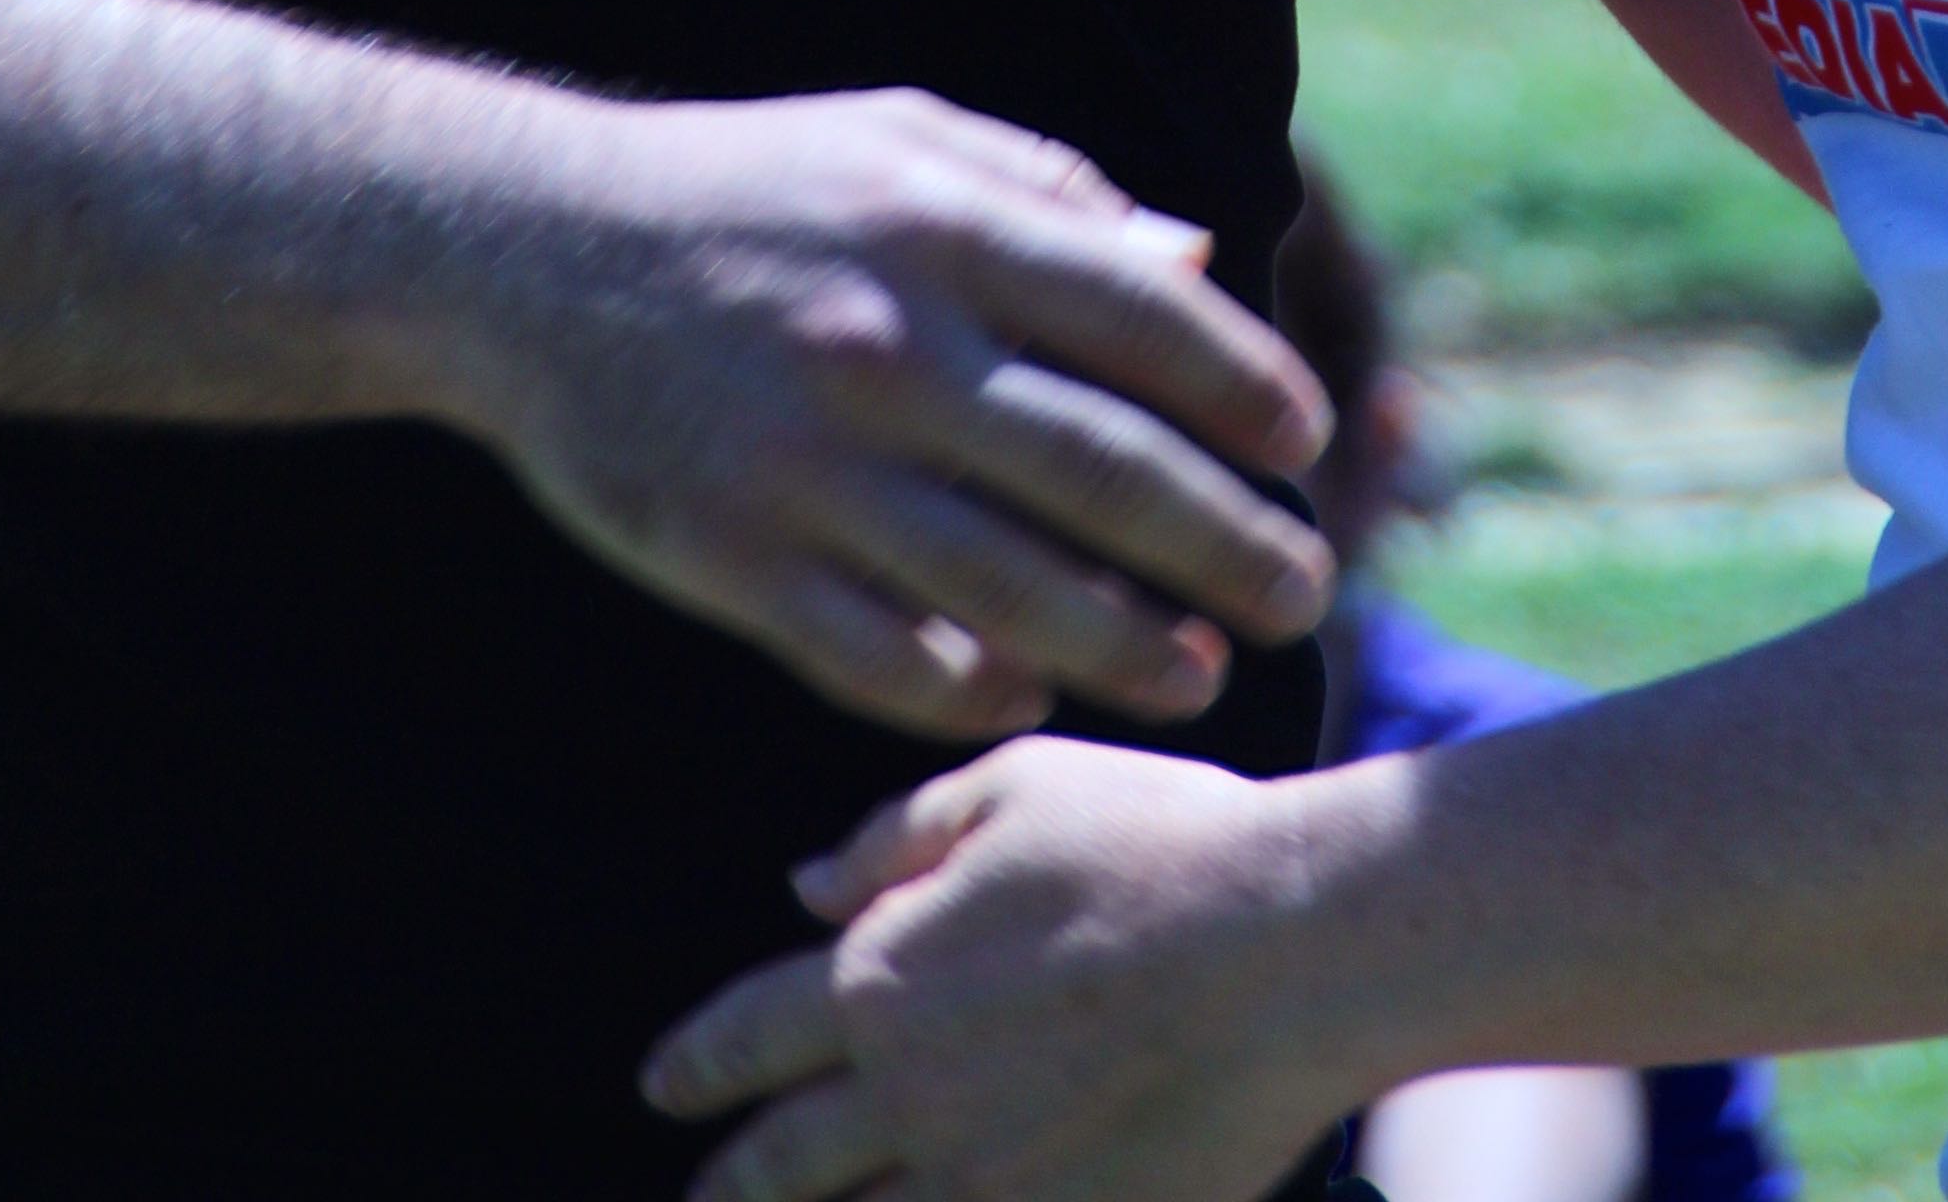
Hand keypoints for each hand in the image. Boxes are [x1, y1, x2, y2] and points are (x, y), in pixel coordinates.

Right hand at [453, 85, 1335, 742]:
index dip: (1243, 384)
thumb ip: (1052, 195)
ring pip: (1005, 584)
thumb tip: (1195, 259)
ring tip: (1202, 677)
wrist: (523, 249)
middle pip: (1100, 467)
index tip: (1307, 442)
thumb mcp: (900, 141)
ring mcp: (807, 458)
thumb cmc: (746, 186)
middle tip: (1308, 593)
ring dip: (1123, 642)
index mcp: (942, 226)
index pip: (1141, 314)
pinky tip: (1032, 699)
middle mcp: (888, 343)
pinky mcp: (729, 553)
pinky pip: (874, 650)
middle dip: (1225, 542)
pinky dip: (967, 687)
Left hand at [643, 736, 1350, 1201]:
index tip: (663, 1082)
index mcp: (881, 979)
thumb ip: (898, 837)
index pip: (749, 1034)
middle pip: (782, 1163)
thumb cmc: (1154, 844)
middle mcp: (907, 1098)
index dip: (698, 1061)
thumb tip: (808, 884)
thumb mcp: (1014, 786)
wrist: (1284, 950)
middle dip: (735, 1180)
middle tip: (708, 1192)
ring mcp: (980, 1184)